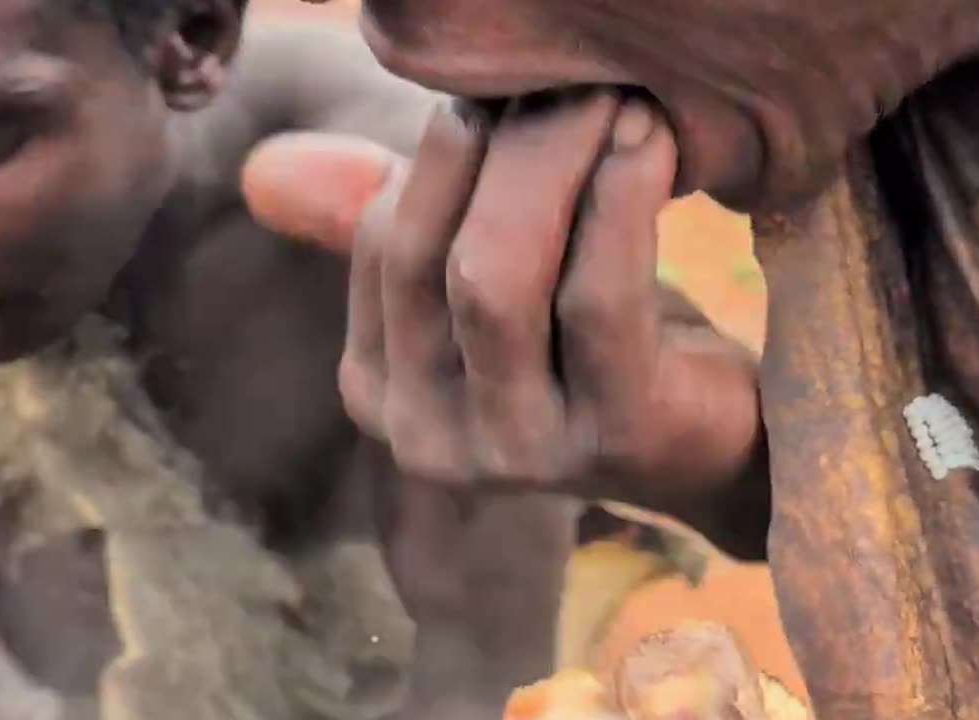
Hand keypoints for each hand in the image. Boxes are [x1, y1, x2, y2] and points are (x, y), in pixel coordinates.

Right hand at [243, 93, 763, 521]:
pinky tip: (647, 138)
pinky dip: (619, 199)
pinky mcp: (613, 440)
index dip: (442, 148)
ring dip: (553, 161)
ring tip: (609, 93)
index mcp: (381, 392)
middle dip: (497, 145)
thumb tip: (262, 170)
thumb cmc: (596, 345)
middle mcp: (428, 439)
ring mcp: (517, 453)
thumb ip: (395, 223)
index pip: (382, 242)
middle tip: (565, 71)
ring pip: (499, 276)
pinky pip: (599, 296)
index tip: (503, 82)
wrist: (716, 440)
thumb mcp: (488, 276)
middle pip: (432, 258)